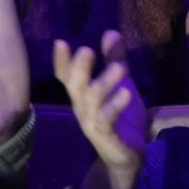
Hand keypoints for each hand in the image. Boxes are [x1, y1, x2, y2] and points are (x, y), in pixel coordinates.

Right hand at [54, 32, 147, 172]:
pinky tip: (126, 93)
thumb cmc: (121, 117)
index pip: (67, 77)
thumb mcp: (121, 84)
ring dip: (104, 83)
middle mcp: (83, 108)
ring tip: (119, 68)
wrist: (126, 156)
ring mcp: (93, 123)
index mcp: (83, 96)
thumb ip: (115, 60)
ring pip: (93, 102)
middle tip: (86, 50)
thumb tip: (110, 32)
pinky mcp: (107, 137)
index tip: (61, 42)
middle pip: (75, 87)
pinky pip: (107, 121)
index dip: (62, 62)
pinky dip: (115, 107)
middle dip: (79, 69)